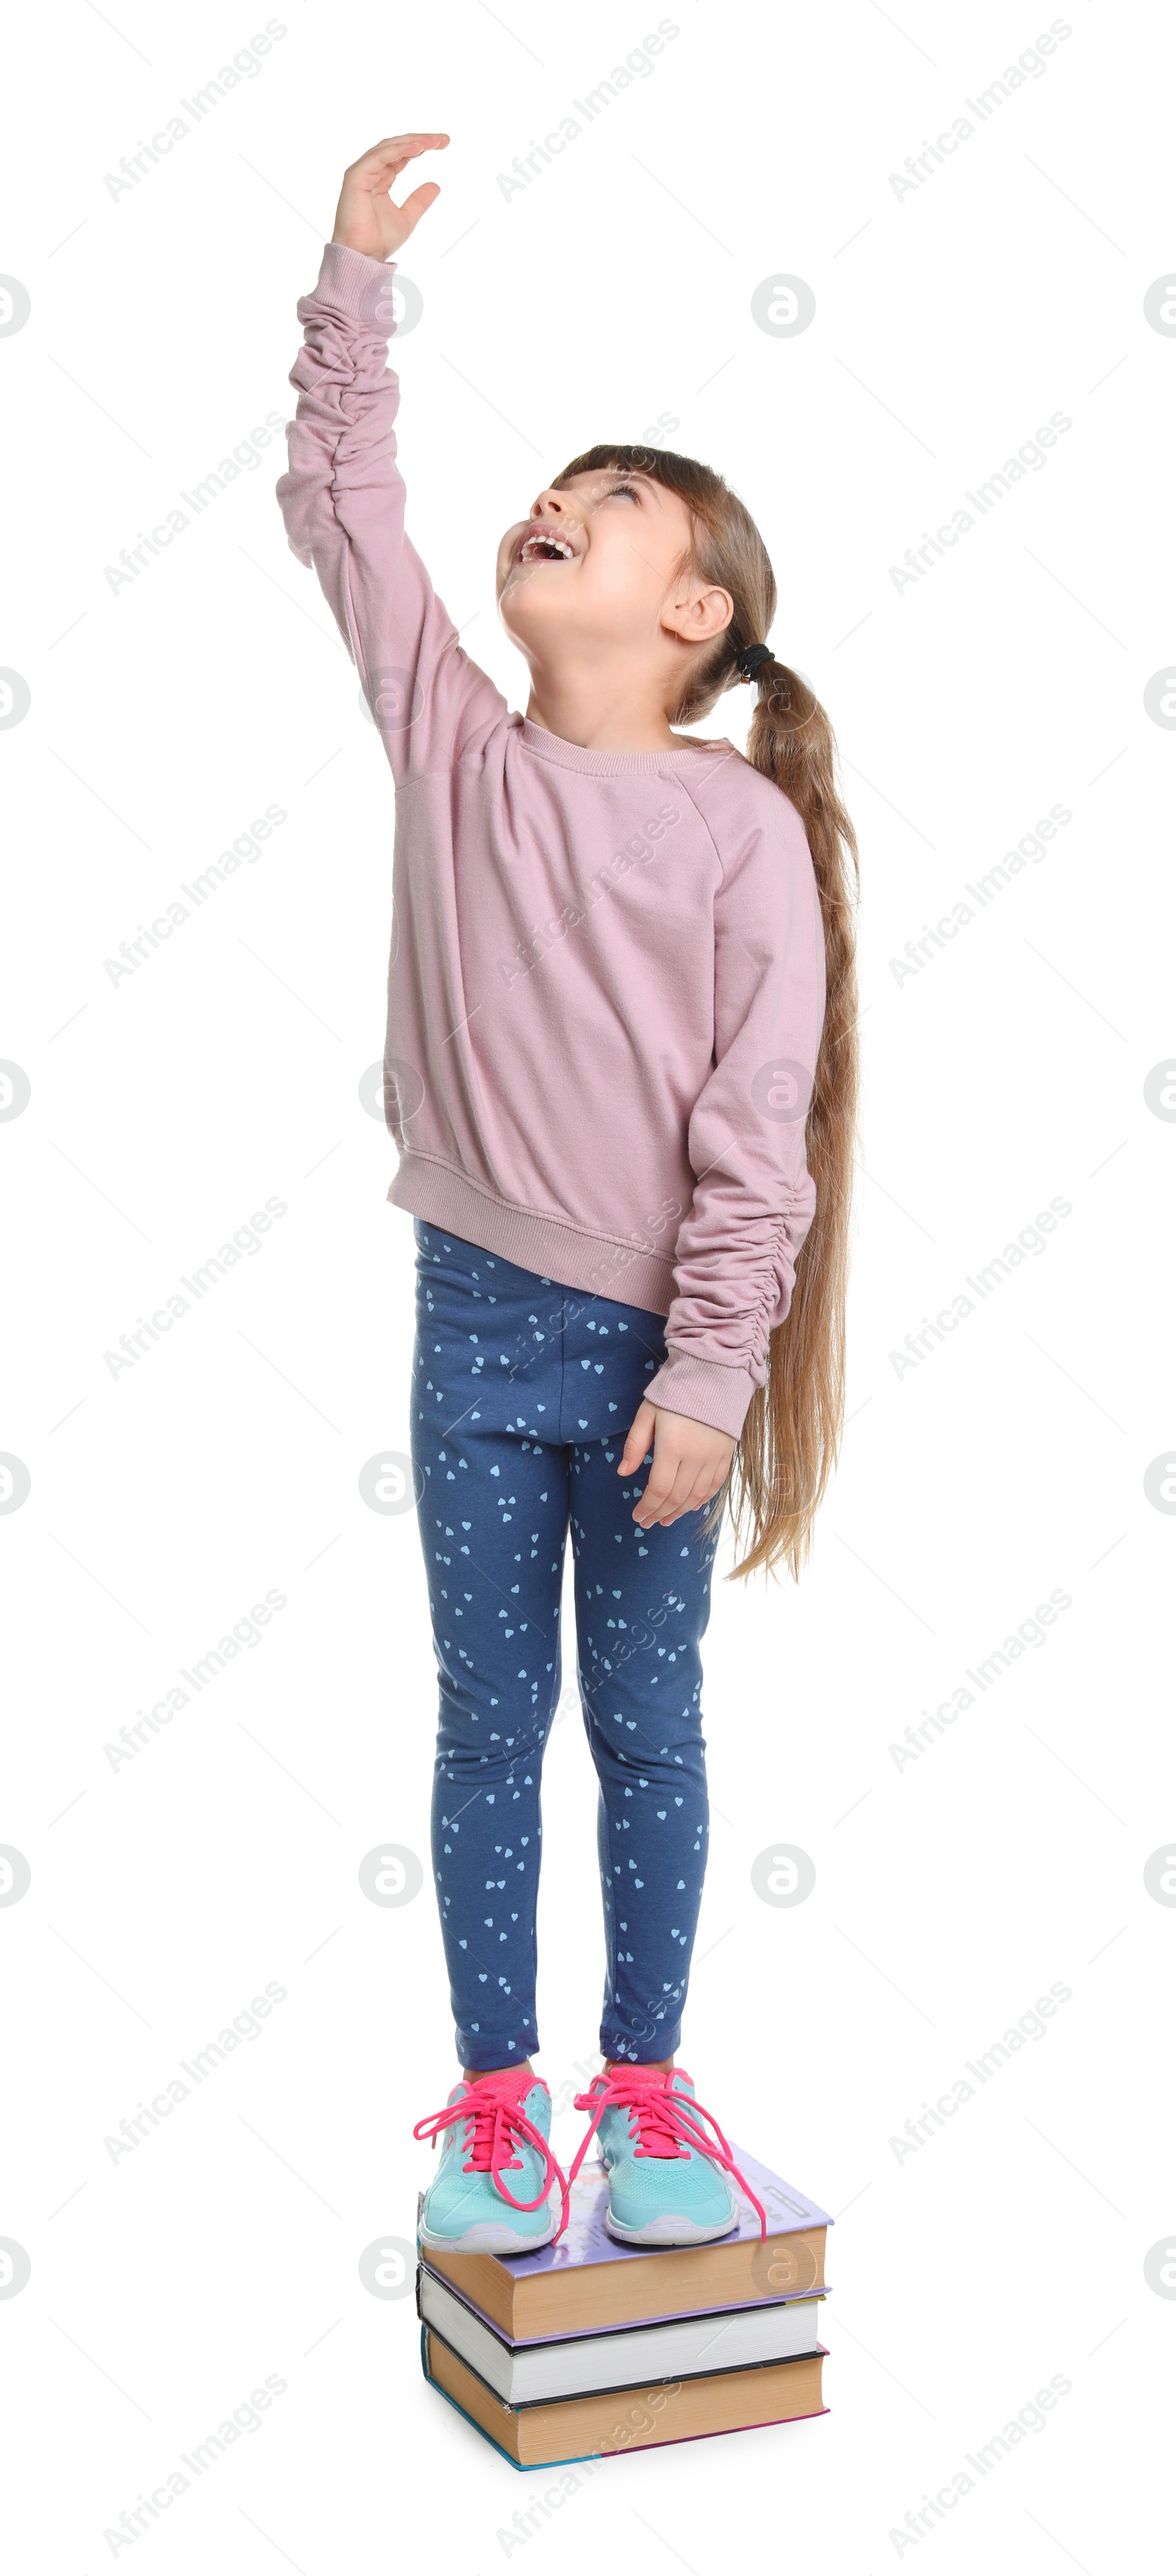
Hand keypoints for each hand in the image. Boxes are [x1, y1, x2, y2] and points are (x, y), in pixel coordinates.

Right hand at [331, 133, 449, 261]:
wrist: (362, 256)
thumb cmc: (379, 241)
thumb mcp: (407, 218)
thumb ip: (419, 201)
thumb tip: (436, 186)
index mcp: (381, 178)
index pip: (402, 155)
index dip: (422, 147)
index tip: (443, 143)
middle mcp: (371, 171)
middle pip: (397, 147)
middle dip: (420, 140)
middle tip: (442, 138)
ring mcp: (362, 172)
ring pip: (389, 148)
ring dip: (412, 141)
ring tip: (433, 141)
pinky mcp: (356, 176)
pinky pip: (379, 157)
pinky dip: (398, 150)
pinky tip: (417, 147)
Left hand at [618, 1401, 735, 1529]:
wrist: (716, 1374)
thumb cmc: (676, 1390)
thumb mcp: (647, 1412)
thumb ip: (635, 1444)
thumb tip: (623, 1472)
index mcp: (672, 1446)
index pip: (659, 1489)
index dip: (647, 1507)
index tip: (638, 1516)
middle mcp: (695, 1456)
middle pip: (677, 1497)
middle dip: (660, 1513)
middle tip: (648, 1522)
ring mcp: (714, 1457)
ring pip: (696, 1496)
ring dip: (679, 1512)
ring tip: (665, 1520)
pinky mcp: (727, 1454)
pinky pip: (715, 1485)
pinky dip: (702, 1500)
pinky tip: (691, 1508)